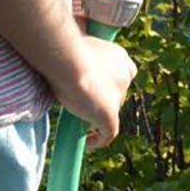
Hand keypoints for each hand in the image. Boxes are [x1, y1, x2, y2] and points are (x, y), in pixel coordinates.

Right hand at [55, 32, 136, 149]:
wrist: (67, 58)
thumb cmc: (65, 48)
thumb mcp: (77, 48)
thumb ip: (81, 57)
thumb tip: (68, 60)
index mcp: (119, 57)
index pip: (124, 73)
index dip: (112, 82)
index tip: (98, 87)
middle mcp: (124, 76)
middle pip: (118, 93)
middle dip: (105, 100)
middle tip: (85, 105)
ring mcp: (118, 96)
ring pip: (113, 111)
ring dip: (99, 117)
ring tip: (82, 122)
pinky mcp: (109, 114)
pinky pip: (109, 133)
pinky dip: (100, 139)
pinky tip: (89, 142)